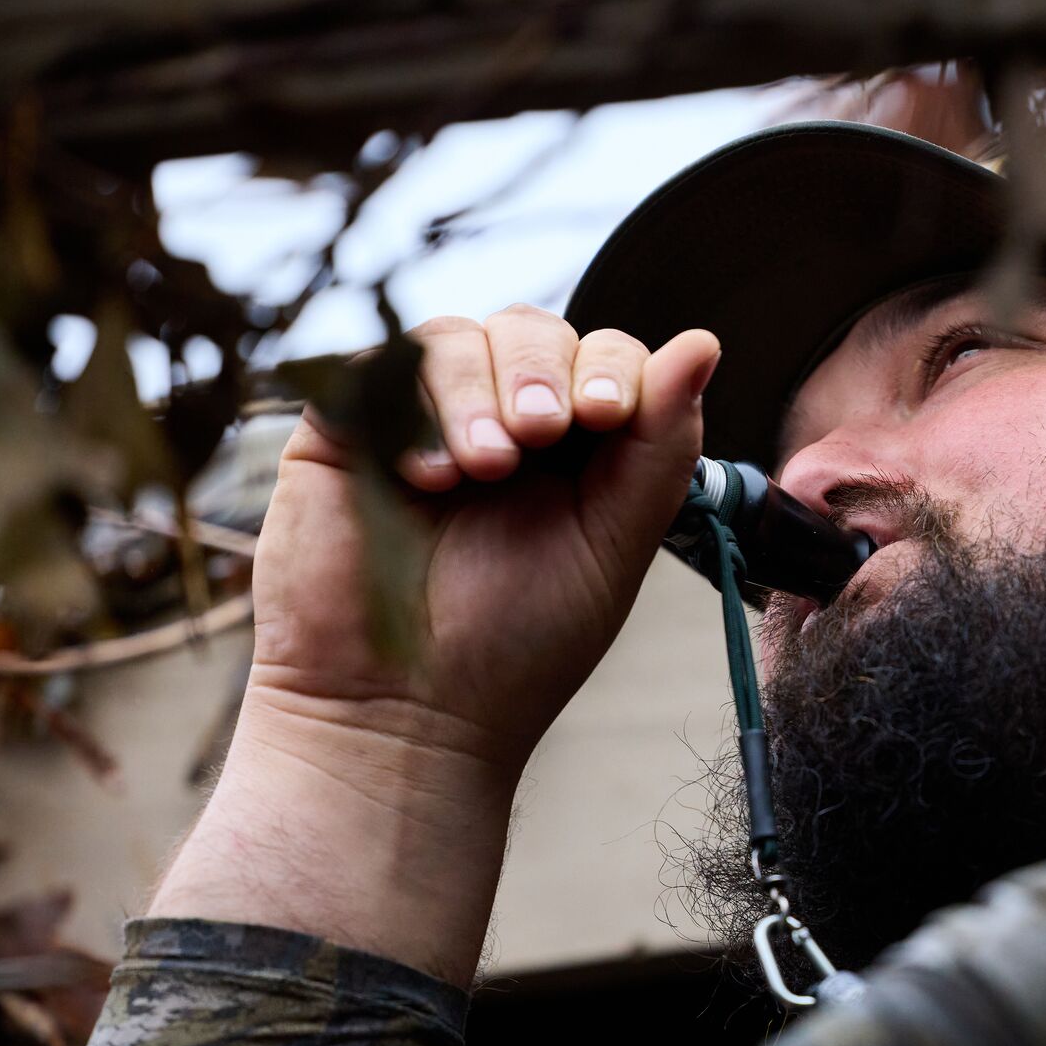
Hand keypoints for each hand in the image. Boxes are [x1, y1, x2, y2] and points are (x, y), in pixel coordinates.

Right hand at [150, 305, 718, 982]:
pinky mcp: (342, 433)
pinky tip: (428, 477)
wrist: (407, 716)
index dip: (612, 367)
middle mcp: (497, 421)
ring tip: (485, 467)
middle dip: (544, 370)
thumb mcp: (612, 544)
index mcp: (573, 447)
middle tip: (543, 434)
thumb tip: (703, 341)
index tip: (609, 415)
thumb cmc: (517, 647)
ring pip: (454, 338)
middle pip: (530, 330)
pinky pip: (374, 369)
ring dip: (478, 390)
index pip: (602, 356)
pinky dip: (410, 407)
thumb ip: (659, 446)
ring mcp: (417, 422)